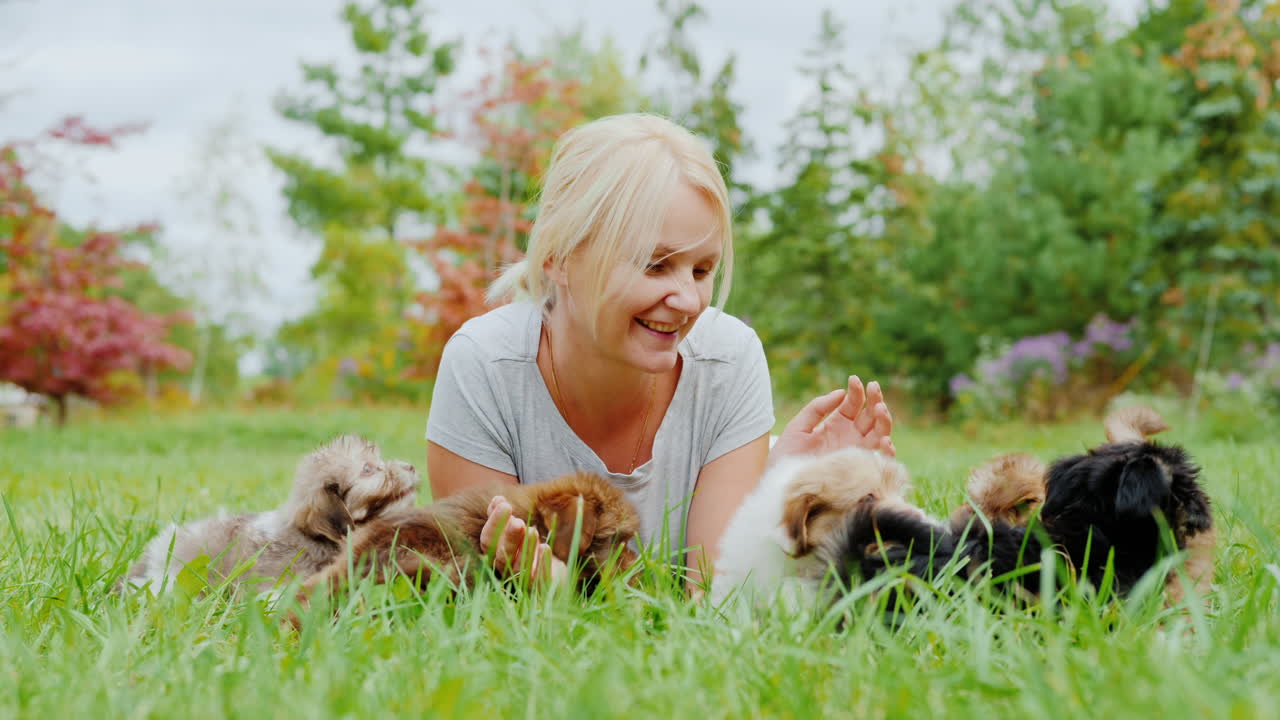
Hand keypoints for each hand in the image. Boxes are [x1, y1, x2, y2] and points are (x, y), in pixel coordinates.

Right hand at [479, 496, 563, 585]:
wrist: (554, 572)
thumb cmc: (531, 547)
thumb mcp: (518, 529)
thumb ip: (506, 517)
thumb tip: (498, 499)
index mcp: (495, 554)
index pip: (487, 541)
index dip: (494, 523)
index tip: (505, 504)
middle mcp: (504, 570)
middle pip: (500, 556)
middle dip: (508, 537)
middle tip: (518, 522)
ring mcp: (520, 582)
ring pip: (517, 568)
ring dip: (524, 548)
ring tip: (532, 531)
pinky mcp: (539, 589)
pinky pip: (538, 580)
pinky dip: (541, 564)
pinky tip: (545, 548)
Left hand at [771, 375, 894, 462]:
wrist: (780, 486)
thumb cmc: (786, 458)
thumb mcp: (798, 428)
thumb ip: (816, 408)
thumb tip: (840, 392)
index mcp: (837, 424)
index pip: (853, 404)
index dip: (857, 391)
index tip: (853, 380)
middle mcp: (851, 437)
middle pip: (871, 416)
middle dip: (875, 400)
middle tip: (874, 387)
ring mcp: (856, 453)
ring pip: (880, 434)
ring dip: (884, 421)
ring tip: (880, 409)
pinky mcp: (859, 471)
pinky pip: (880, 461)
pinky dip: (887, 451)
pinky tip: (885, 440)